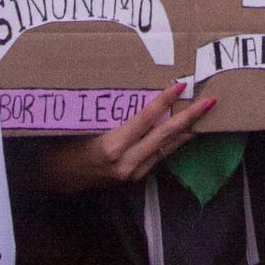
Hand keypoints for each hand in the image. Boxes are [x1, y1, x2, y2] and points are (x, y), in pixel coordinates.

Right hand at [27, 82, 215, 192]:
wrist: (54, 179)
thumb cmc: (62, 145)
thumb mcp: (82, 125)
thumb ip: (110, 114)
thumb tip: (136, 94)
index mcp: (111, 147)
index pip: (145, 120)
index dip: (164, 101)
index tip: (181, 85)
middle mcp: (126, 164)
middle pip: (165, 136)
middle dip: (190, 118)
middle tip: (210, 101)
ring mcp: (132, 174)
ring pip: (166, 148)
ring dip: (186, 130)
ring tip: (204, 114)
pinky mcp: (134, 179)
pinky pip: (158, 156)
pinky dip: (172, 142)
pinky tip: (183, 132)